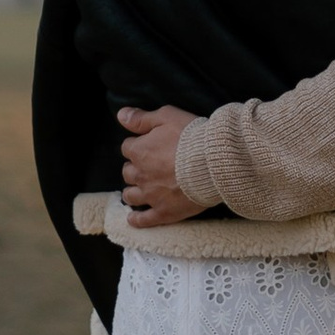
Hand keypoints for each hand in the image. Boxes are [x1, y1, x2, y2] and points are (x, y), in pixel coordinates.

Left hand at [117, 105, 205, 224]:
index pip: (128, 147)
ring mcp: (151, 195)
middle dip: (135, 168)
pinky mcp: (164, 212)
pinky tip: (132, 219)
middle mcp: (140, 175)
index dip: (138, 145)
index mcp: (139, 151)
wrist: (214, 162)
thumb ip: (141, 118)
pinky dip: (136, 220)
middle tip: (147, 166)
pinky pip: (145, 220)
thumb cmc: (192, 137)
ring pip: (131, 195)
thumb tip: (120, 115)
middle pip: (128, 172)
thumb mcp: (166, 116)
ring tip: (139, 190)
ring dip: (132, 191)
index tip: (148, 144)